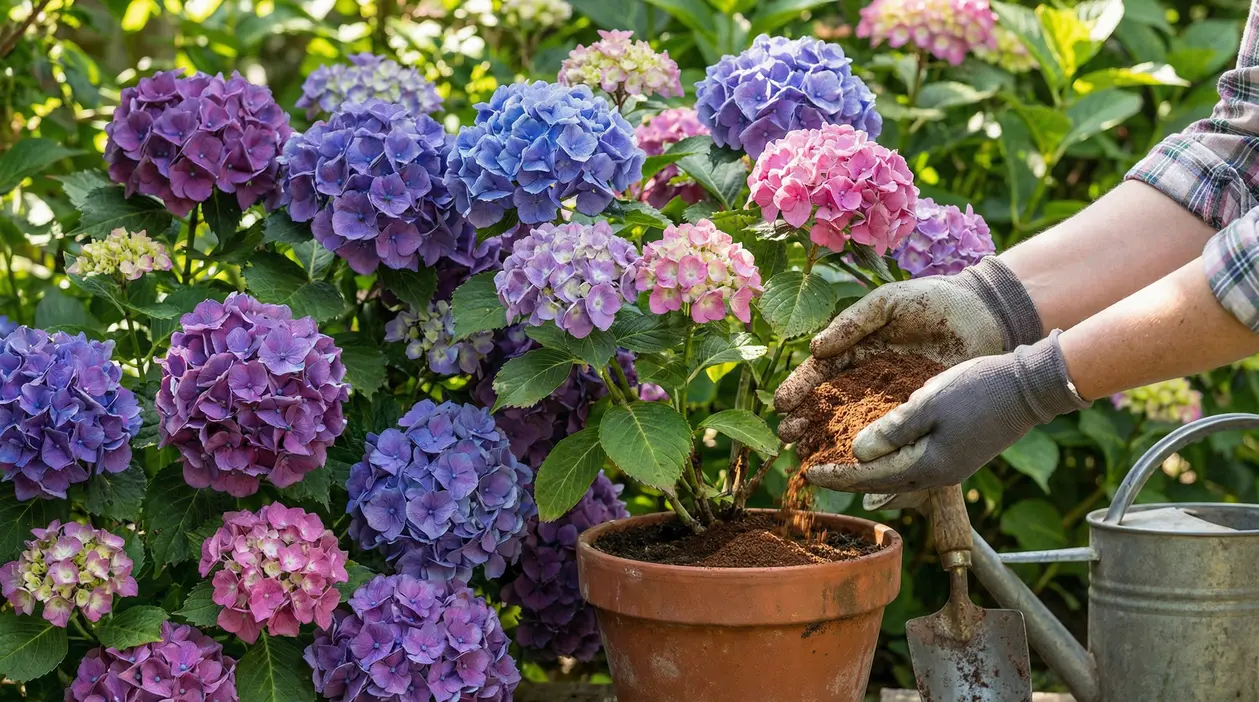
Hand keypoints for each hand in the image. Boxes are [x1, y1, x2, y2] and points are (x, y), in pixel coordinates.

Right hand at [775, 257, 1041, 442]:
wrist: (984, 313)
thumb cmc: (933, 299)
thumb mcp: (888, 303)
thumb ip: (853, 322)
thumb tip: (815, 349)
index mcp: (856, 349)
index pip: (820, 372)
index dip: (799, 387)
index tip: (781, 403)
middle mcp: (868, 378)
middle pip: (829, 404)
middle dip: (806, 420)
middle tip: (788, 436)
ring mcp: (891, 398)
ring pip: (853, 424)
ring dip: (828, 440)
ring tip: (807, 455)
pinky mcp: (916, 411)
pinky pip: (889, 433)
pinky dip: (870, 449)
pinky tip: (851, 463)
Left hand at [805, 331, 1089, 492]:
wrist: (1030, 387)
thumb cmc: (979, 389)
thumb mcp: (929, 403)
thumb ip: (892, 430)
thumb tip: (857, 453)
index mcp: (928, 466)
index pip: (870, 478)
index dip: (837, 476)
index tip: (806, 473)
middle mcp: (937, 474)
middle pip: (881, 483)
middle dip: (846, 479)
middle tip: (813, 473)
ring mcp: (950, 466)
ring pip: (897, 476)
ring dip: (866, 472)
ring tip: (839, 465)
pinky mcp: (957, 454)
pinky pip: (912, 464)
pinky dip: (888, 460)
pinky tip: (878, 453)